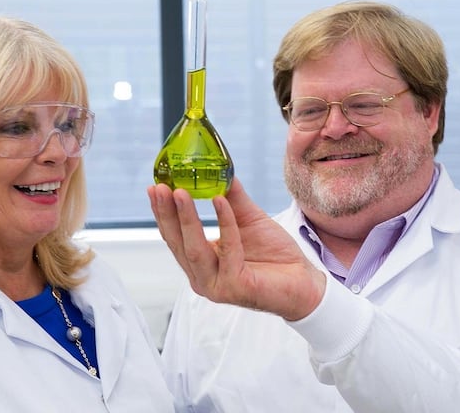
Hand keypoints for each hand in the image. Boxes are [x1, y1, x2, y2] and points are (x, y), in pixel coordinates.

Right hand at [148, 178, 326, 320]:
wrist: (305, 281)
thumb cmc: (275, 254)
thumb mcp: (248, 219)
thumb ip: (232, 199)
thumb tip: (220, 171)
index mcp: (201, 263)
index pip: (175, 237)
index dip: (163, 212)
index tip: (155, 187)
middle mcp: (202, 278)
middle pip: (177, 243)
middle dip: (167, 213)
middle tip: (160, 188)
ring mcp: (217, 286)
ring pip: (194, 249)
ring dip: (187, 218)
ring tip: (180, 192)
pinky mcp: (235, 288)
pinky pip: (227, 250)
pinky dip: (224, 223)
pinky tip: (220, 201)